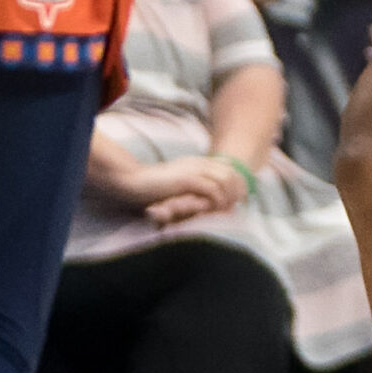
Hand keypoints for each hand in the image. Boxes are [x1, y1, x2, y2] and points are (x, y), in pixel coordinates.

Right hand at [129, 155, 247, 224]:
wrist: (132, 181)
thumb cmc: (153, 187)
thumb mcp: (178, 183)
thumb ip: (194, 185)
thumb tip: (210, 198)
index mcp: (198, 162)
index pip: (230, 168)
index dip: (239, 184)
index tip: (240, 200)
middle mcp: (199, 163)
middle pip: (233, 173)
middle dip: (238, 191)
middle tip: (236, 207)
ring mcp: (193, 170)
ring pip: (226, 180)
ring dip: (229, 196)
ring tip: (226, 210)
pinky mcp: (186, 180)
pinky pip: (212, 189)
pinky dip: (217, 200)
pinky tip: (215, 210)